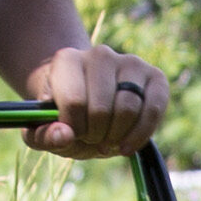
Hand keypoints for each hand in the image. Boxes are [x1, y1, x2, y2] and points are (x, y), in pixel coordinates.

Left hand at [27, 44, 170, 158]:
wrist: (91, 107)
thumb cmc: (67, 117)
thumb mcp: (45, 131)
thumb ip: (44, 136)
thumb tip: (65, 135)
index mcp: (68, 59)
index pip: (74, 101)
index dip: (74, 128)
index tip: (72, 133)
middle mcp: (100, 54)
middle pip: (101, 109)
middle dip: (96, 135)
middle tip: (91, 138)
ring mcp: (130, 63)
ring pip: (128, 110)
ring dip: (116, 137)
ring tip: (108, 140)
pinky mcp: (155, 77)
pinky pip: (153, 111)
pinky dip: (140, 136)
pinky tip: (126, 146)